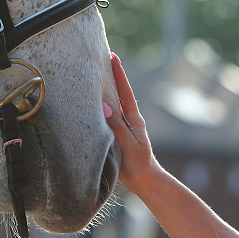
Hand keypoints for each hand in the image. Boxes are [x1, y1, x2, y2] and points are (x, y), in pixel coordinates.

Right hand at [103, 53, 163, 194]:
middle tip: (104, 57)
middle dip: (112, 75)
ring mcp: (123, 126)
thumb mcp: (128, 144)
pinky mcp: (117, 134)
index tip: (113, 57)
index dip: (119, 74)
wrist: (144, 181)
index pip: (125, 91)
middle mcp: (129, 119)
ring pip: (113, 103)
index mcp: (134, 119)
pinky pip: (108, 116)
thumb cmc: (138, 164)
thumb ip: (117, 126)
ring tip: (96, 74)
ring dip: (106, 89)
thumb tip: (105, 106)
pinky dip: (101, 105)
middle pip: (119, 92)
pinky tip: (94, 102)